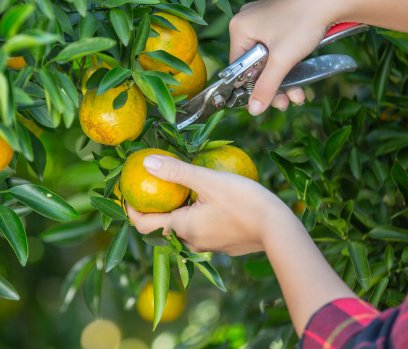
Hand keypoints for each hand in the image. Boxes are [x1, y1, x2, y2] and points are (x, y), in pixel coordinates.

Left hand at [126, 154, 294, 255]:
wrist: (281, 230)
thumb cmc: (245, 202)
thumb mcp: (208, 180)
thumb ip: (176, 171)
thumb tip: (147, 161)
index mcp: (182, 228)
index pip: (143, 224)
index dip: (130, 209)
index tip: (126, 193)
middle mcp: (191, 242)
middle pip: (163, 226)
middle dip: (155, 207)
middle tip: (152, 185)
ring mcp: (209, 246)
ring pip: (184, 228)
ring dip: (178, 211)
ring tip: (180, 189)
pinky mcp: (225, 245)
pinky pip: (202, 230)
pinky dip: (196, 215)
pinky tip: (206, 199)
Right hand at [229, 0, 347, 114]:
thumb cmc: (303, 23)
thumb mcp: (283, 60)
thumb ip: (266, 86)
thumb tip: (254, 110)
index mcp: (239, 27)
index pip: (238, 66)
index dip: (251, 87)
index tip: (265, 103)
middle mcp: (247, 21)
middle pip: (254, 64)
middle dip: (272, 85)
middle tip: (285, 102)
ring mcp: (263, 18)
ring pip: (268, 58)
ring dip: (283, 78)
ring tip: (297, 95)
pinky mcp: (278, 18)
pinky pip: (277, 47)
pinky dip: (287, 63)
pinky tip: (300, 76)